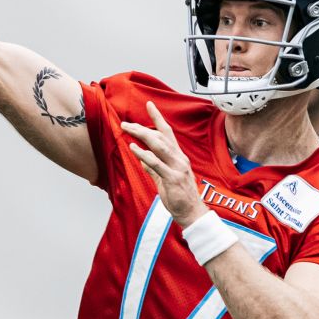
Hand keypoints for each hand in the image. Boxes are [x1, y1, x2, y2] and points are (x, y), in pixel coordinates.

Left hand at [121, 102, 207, 226]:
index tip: (149, 104)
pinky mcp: (173, 178)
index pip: (167, 133)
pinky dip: (144, 154)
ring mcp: (177, 168)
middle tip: (126, 123)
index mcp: (178, 157)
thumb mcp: (164, 180)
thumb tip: (142, 159)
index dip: (158, 118)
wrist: (192, 214)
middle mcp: (179, 158)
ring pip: (159, 146)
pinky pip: (156, 163)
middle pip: (160, 137)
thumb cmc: (179, 197)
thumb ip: (154, 169)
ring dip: (142, 135)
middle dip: (142, 127)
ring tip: (127, 129)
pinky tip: (133, 148)